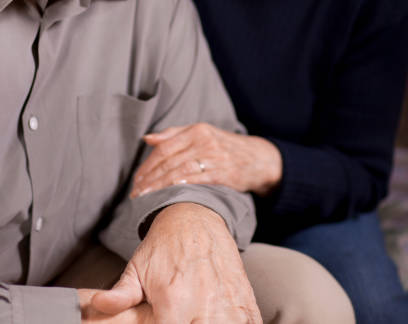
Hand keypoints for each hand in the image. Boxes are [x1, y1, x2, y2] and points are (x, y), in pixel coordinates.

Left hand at [92, 203, 261, 322]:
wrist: (196, 216)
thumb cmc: (164, 246)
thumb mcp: (137, 267)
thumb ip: (120, 294)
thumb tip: (97, 305)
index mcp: (174, 300)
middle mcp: (203, 304)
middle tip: (183, 320)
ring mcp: (228, 304)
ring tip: (202, 320)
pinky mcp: (245, 302)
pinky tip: (223, 320)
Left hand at [130, 123, 281, 196]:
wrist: (257, 158)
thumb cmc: (223, 146)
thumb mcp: (201, 133)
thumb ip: (173, 135)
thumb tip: (147, 138)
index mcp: (196, 130)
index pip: (164, 148)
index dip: (147, 165)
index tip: (136, 180)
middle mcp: (204, 141)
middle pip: (169, 160)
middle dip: (149, 178)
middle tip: (135, 193)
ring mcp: (214, 156)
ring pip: (179, 171)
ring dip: (159, 185)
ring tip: (145, 197)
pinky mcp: (224, 173)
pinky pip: (197, 180)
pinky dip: (180, 186)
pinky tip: (168, 194)